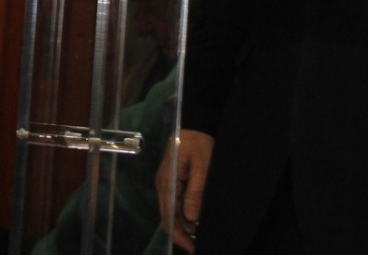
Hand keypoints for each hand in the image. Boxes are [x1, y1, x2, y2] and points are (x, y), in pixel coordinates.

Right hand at [159, 129, 212, 251]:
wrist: (193, 125)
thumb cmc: (198, 142)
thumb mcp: (203, 165)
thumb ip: (197, 191)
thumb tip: (191, 218)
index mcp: (167, 181)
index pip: (169, 215)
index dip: (178, 234)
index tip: (191, 247)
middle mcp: (164, 185)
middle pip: (169, 217)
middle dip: (183, 234)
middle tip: (197, 247)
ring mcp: (168, 185)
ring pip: (174, 213)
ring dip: (185, 227)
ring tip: (199, 239)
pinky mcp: (174, 183)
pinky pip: (177, 204)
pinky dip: (185, 216)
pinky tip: (196, 223)